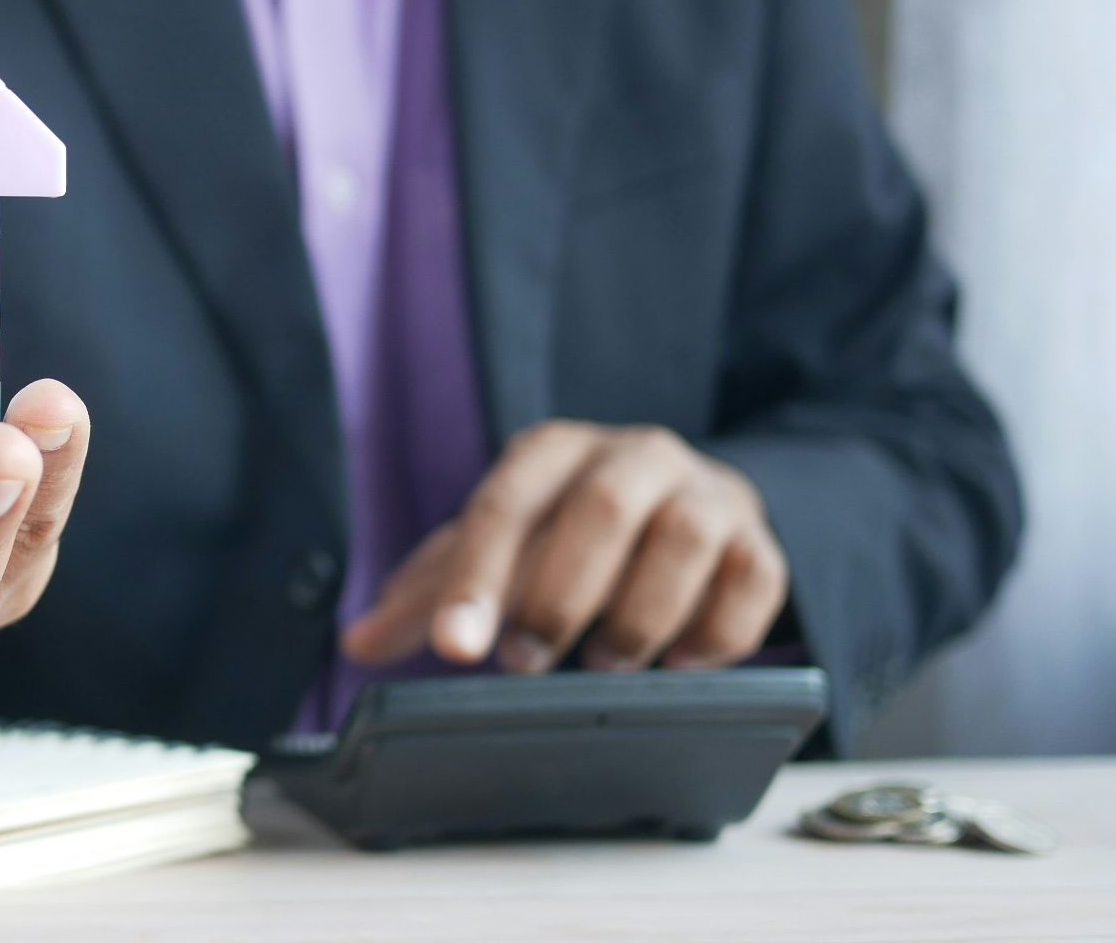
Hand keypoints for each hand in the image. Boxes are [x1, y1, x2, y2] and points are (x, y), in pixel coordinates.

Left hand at [342, 421, 786, 673]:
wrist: (687, 504)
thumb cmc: (571, 532)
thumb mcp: (500, 549)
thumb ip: (431, 594)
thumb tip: (356, 642)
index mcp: (553, 452)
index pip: (505, 506)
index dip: (476, 580)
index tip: (456, 648)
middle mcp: (634, 455)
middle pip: (600, 508)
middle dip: (559, 595)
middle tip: (526, 663)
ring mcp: (705, 494)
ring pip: (683, 538)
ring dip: (639, 614)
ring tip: (607, 664)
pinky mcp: (759, 541)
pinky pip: (752, 580)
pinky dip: (716, 632)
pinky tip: (680, 664)